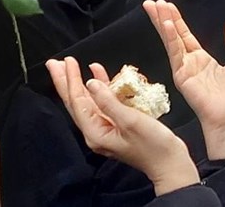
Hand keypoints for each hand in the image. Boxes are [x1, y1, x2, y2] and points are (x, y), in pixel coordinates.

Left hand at [46, 58, 198, 195]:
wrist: (170, 162)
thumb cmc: (154, 146)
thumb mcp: (130, 121)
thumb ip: (109, 101)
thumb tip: (91, 84)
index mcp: (96, 133)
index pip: (78, 102)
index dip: (71, 80)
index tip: (68, 61)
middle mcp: (97, 131)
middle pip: (76, 102)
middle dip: (65, 81)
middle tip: (54, 63)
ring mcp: (106, 127)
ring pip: (88, 100)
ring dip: (80, 82)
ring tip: (71, 65)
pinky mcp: (117, 124)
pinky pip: (103, 102)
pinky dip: (101, 87)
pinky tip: (99, 74)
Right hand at [144, 0, 224, 159]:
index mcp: (202, 59)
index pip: (185, 35)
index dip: (176, 19)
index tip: (167, 4)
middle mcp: (190, 62)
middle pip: (173, 35)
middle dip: (163, 18)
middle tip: (151, 3)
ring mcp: (183, 69)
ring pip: (170, 40)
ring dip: (162, 23)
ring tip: (154, 7)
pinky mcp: (182, 76)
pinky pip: (175, 53)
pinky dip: (171, 38)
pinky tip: (167, 25)